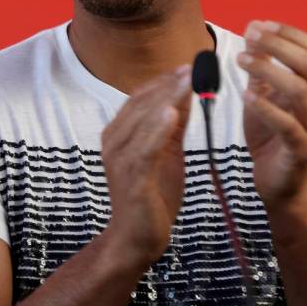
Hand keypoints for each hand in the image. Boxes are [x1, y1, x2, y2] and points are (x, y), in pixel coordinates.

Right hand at [102, 66, 191, 268]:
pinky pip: (145, 150)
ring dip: (166, 98)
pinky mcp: (132, 179)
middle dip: (168, 84)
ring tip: (187, 81)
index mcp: (119, 133)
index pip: (140, 97)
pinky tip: (172, 113)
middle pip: (141, 104)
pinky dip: (157, 130)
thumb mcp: (166, 152)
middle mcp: (113, 142)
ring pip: (143, 122)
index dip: (164, 80)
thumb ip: (173, 124)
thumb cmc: (151, 194)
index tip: (187, 65)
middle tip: (192, 67)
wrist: (137, 239)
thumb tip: (185, 92)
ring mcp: (120, 160)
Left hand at [237, 20, 306, 206]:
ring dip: (270, 70)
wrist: (275, 180)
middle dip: (279, 45)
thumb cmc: (270, 133)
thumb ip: (260, 65)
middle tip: (250, 36)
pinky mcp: (300, 150)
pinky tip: (247, 94)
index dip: (291, 34)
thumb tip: (252, 28)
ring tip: (242, 60)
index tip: (261, 24)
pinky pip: (288, 126)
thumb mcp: (262, 93)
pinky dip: (267, 108)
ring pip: (301, 91)